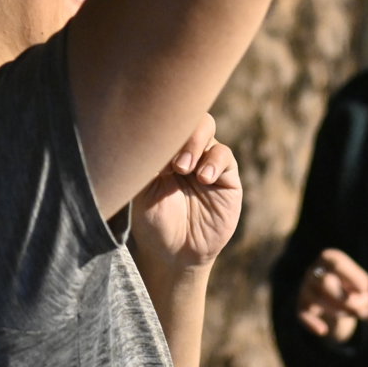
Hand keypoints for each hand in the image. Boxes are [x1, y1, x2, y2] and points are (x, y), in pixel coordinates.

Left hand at [130, 114, 241, 271]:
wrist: (174, 254)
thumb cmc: (152, 221)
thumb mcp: (140, 191)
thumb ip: (145, 162)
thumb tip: (143, 133)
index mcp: (161, 147)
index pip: (162, 117)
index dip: (159, 121)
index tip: (150, 139)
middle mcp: (184, 147)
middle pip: (187, 112)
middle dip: (179, 127)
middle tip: (169, 155)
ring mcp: (205, 160)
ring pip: (206, 127)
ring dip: (195, 143)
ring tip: (184, 169)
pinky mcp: (227, 177)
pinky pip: (224, 156)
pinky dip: (214, 162)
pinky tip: (203, 178)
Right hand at [295, 248, 367, 343]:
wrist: (334, 302)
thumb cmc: (350, 288)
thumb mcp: (357, 282)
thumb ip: (361, 287)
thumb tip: (364, 297)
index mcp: (327, 258)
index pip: (336, 263)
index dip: (353, 276)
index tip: (366, 289)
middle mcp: (313, 271)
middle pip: (325, 282)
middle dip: (346, 299)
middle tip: (362, 310)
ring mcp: (305, 289)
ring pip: (317, 298)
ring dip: (338, 310)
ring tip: (355, 315)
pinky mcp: (301, 307)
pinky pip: (302, 314)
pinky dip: (311, 323)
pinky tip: (322, 331)